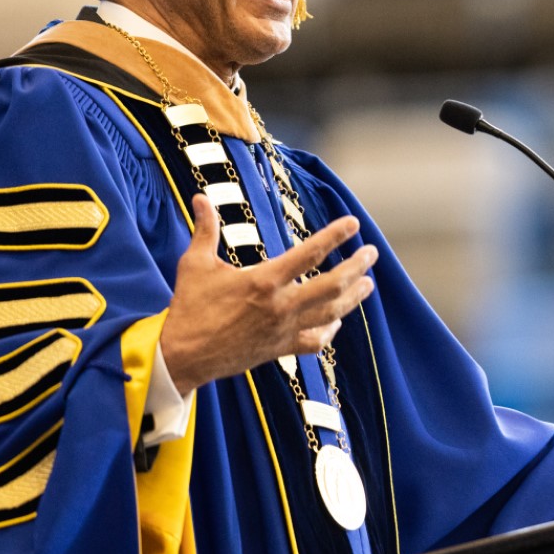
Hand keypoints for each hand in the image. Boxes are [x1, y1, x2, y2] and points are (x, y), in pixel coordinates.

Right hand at [159, 194, 378, 393]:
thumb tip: (200, 197)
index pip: (309, 253)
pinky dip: (330, 331)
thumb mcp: (194, 264)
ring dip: (354, 298)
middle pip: (333, 286)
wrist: (182, 357)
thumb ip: (205, 229)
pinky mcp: (280, 350)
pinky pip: (315, 342)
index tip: (353, 223)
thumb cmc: (188, 307)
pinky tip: (337, 321)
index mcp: (263, 281)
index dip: (335, 236)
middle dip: (357, 267)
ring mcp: (284, 330)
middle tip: (371, 253)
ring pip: (332, 314)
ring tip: (368, 284)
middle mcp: (280, 306)